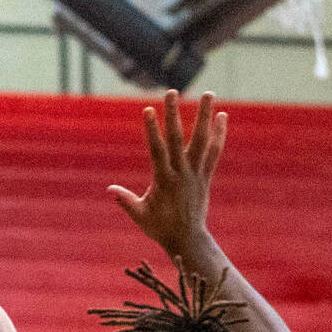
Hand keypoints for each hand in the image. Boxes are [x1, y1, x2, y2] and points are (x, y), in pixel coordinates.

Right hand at [109, 91, 226, 264]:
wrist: (187, 238)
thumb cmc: (159, 227)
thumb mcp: (139, 215)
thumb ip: (126, 201)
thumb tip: (109, 190)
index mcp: (164, 180)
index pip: (156, 150)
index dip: (152, 130)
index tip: (148, 110)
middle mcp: (182, 173)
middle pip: (178, 139)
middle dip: (174, 115)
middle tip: (172, 92)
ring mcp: (196, 173)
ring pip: (202, 140)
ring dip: (205, 116)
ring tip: (208, 94)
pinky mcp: (206, 176)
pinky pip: (214, 151)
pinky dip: (219, 134)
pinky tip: (222, 116)